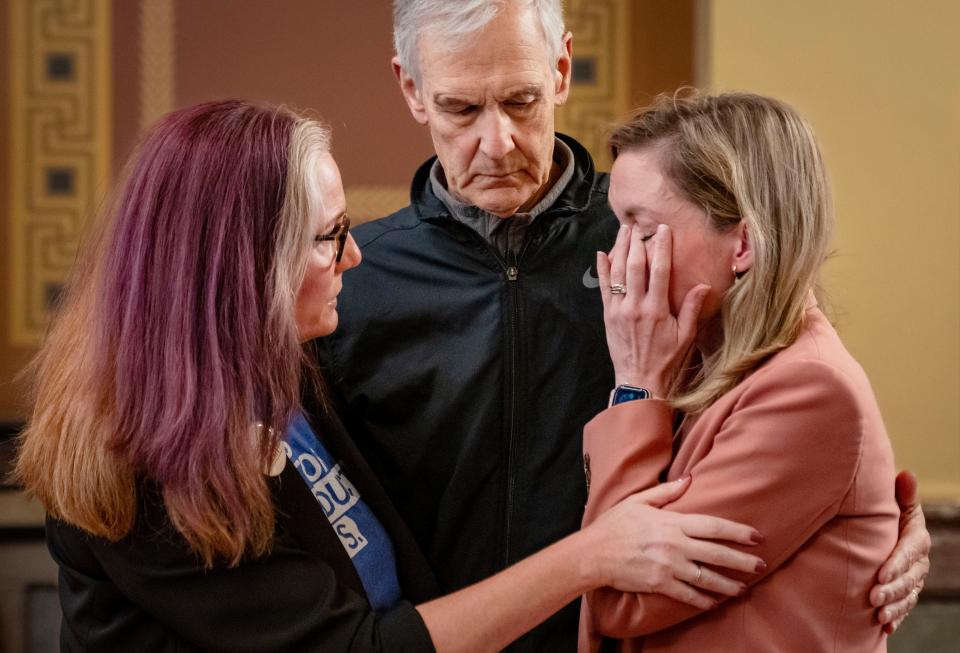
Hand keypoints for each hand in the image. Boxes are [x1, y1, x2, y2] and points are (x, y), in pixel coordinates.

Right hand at [585, 476, 764, 610]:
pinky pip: (688, 595)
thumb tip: (689, 480)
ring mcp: (668, 567)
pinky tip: (715, 603)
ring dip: (728, 584)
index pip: (713, 526)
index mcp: (672, 522)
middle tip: (761, 565)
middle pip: (717, 553)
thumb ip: (666, 492)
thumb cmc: (614, 525)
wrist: (593, 553)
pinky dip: (704, 601)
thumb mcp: (638, 501)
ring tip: (743, 588)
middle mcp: (674, 545)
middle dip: (742, 560)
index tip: (756, 536)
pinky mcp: (659, 584)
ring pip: (707, 578)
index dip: (738, 531)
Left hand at [598, 224, 709, 396]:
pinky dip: (602, 269)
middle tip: (639, 225)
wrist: (639, 380)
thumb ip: (691, 309)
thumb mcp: (685, 336)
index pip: (659, 270)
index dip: (661, 247)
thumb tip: (704, 285)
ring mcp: (619, 310)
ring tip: (623, 231)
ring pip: (617, 272)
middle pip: (634, 266)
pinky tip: (602, 254)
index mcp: (657, 309)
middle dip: (637, 242)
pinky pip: (604, 288)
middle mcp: (635, 306)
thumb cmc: (666, 360)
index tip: (663, 230)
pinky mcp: (608, 315)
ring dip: (619, 249)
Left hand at [869, 470, 930, 632]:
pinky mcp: (905, 590)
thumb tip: (907, 474)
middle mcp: (919, 560)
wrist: (880, 527)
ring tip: (879, 615)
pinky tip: (885, 627)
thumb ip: (901, 493)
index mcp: (916, 536)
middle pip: (909, 578)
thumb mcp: (893, 501)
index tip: (880, 574)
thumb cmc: (885, 510)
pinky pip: (905, 606)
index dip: (897, 564)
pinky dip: (896, 617)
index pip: (910, 552)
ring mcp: (914, 578)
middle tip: (873, 597)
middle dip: (892, 589)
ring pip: (908, 595)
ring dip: (894, 606)